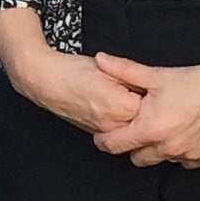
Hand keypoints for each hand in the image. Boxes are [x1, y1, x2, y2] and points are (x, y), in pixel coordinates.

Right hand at [6, 43, 146, 136]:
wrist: (44, 81)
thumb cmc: (73, 71)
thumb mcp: (110, 69)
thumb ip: (133, 80)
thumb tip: (153, 88)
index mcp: (122, 107)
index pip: (153, 105)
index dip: (154, 93)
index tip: (155, 87)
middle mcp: (113, 124)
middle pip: (144, 120)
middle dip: (147, 108)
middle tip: (141, 93)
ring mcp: (103, 130)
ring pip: (130, 127)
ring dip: (133, 116)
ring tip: (126, 98)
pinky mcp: (94, 131)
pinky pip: (116, 129)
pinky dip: (119, 120)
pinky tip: (113, 105)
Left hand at [90, 56, 199, 167]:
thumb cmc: (195, 82)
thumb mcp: (156, 76)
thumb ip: (123, 70)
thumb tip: (100, 59)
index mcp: (149, 129)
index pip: (113, 146)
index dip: (104, 140)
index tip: (104, 134)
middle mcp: (166, 147)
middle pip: (136, 158)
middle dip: (132, 146)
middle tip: (137, 128)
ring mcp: (186, 155)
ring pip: (161, 160)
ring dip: (157, 148)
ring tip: (163, 128)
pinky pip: (185, 162)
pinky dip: (180, 152)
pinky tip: (182, 135)